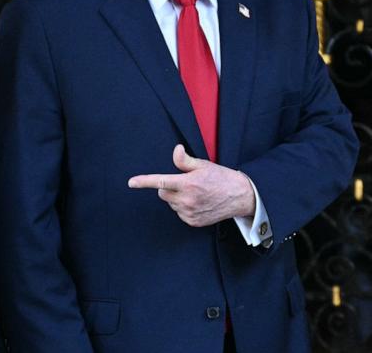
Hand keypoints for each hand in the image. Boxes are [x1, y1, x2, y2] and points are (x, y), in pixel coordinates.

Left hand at [128, 145, 255, 226]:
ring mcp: (189, 212)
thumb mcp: (203, 165)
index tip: (131, 182)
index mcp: (187, 184)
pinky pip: (179, 213)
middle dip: (168, 187)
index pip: (160, 182)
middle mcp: (187, 200)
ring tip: (195, 192)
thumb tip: (176, 150)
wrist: (240, 196)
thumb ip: (185, 160)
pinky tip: (198, 202)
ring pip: (171, 203)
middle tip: (184, 182)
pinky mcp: (193, 221)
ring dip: (176, 198)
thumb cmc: (221, 178)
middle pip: (163, 192)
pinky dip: (183, 207)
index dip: (144, 182)